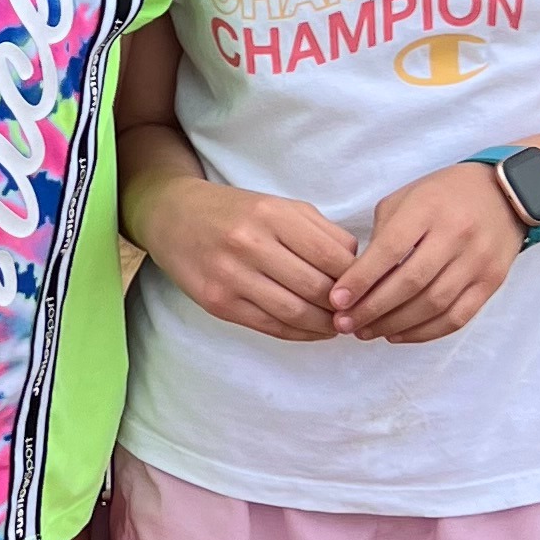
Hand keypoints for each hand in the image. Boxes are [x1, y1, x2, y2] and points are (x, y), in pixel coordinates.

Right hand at [147, 176, 356, 338]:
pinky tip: (312, 330)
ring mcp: (231, 276)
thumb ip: (320, 232)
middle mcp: (251, 244)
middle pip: (317, 288)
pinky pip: (270, 327)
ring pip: (296, 313)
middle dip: (344, 306)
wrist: (173, 216)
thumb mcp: (279, 206)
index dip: (357, 278)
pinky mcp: (218, 303)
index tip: (366, 286)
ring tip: (337, 324)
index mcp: (273, 215)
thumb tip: (357, 268)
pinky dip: (299, 334)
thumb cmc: (236, 211)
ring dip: (325, 325)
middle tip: (356, 311)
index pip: (333, 256)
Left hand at [332, 161, 526, 344]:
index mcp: (428, 209)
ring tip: (366, 332)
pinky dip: (424, 332)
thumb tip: (359, 279)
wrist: (504, 194)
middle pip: (410, 282)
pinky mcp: (491, 282)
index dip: (361, 279)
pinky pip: (456, 317)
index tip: (337, 300)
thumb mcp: (406, 199)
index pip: (390, 250)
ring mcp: (477, 261)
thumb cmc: (443, 196)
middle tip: (345, 323)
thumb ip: (383, 235)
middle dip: (372, 309)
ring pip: (432, 305)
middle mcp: (456, 235)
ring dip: (394, 325)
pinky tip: (398, 334)